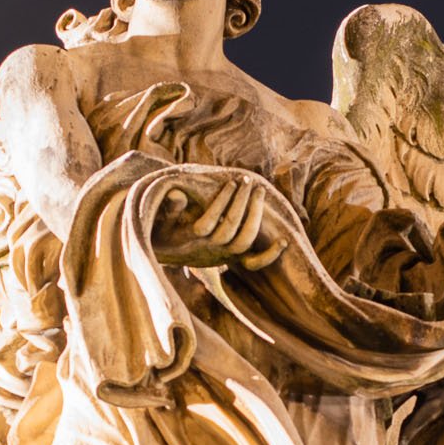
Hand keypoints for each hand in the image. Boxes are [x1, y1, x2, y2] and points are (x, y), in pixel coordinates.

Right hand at [153, 170, 287, 270]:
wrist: (169, 254)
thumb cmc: (163, 231)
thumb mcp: (159, 219)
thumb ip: (168, 207)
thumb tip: (177, 194)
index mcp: (191, 239)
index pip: (208, 224)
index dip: (221, 203)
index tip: (230, 182)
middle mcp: (209, 250)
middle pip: (229, 231)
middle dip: (240, 203)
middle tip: (247, 180)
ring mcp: (223, 256)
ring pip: (243, 241)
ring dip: (254, 216)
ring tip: (257, 191)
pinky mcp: (233, 259)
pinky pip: (254, 263)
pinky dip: (269, 255)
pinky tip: (283, 242)